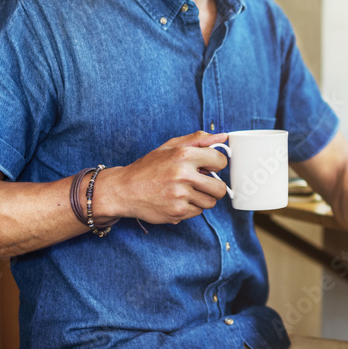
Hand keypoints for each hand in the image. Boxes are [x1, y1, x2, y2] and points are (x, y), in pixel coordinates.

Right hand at [93, 131, 230, 223]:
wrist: (124, 190)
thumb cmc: (148, 167)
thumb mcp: (170, 147)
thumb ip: (198, 140)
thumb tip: (223, 136)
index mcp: (184, 155)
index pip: (220, 161)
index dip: (216, 164)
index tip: (209, 167)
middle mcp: (183, 175)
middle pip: (220, 188)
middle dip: (214, 186)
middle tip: (202, 183)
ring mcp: (180, 196)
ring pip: (210, 202)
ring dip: (202, 198)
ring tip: (186, 191)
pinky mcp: (177, 212)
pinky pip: (197, 212)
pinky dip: (191, 207)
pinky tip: (177, 200)